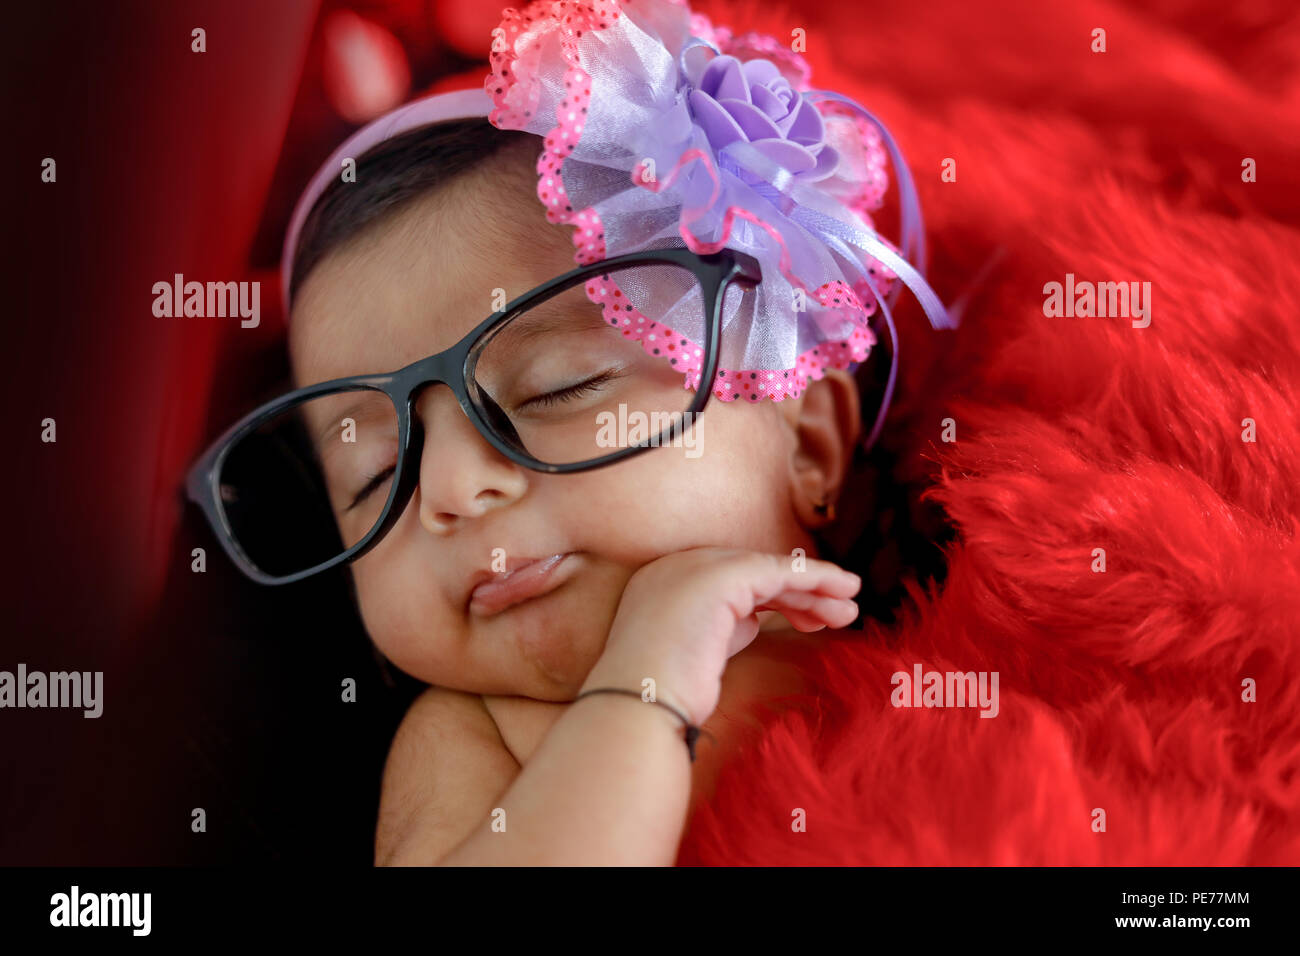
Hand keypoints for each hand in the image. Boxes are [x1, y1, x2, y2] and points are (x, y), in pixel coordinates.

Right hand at [581, 547, 860, 726]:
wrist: (639, 704)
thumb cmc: (663, 696)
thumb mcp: (696, 652)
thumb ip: (721, 628)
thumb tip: (753, 619)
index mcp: (662, 583)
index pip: (731, 584)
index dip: (776, 599)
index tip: (810, 623)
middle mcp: (675, 566)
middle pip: (752, 575)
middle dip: (798, 595)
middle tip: (836, 616)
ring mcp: (695, 566)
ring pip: (770, 572)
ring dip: (816, 590)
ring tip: (850, 611)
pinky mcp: (722, 576)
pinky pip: (780, 572)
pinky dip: (815, 579)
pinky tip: (842, 591)